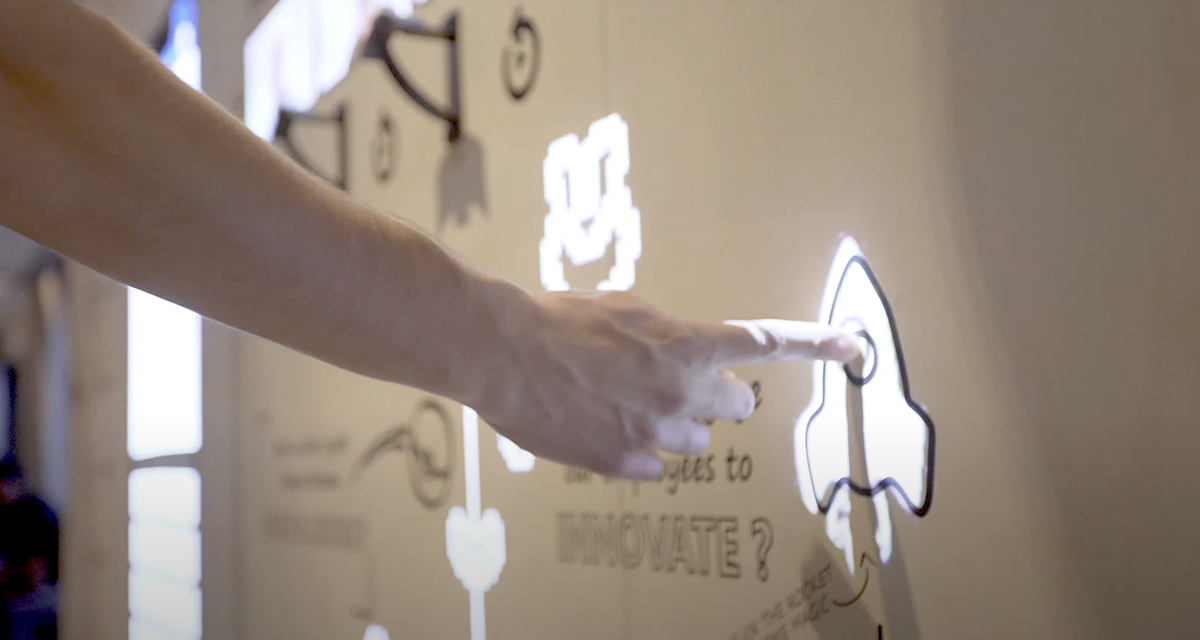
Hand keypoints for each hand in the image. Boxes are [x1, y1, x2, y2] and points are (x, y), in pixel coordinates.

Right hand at [476, 289, 860, 479]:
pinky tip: (603, 422)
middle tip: (680, 382)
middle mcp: (682, 392)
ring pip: (694, 439)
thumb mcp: (626, 309)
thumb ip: (670, 334)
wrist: (504, 352)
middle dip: (718, 395)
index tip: (853, 347)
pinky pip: (653, 463)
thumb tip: (684, 355)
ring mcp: (654, 433)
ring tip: (625, 400)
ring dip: (674, 422)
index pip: (767, 343)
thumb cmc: (560, 319)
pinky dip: (638, 446)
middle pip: (736, 407)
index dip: (815, 344)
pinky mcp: (623, 463)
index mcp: (687, 345)